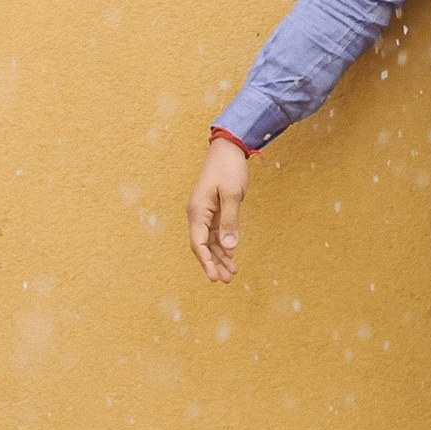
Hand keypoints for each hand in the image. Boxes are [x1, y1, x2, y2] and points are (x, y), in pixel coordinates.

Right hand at [186, 136, 250, 282]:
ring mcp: (205, 213)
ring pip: (210, 241)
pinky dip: (223, 245)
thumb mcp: (233, 194)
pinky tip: (231, 257)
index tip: (215, 278)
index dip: (206, 262)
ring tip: (233, 274)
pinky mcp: (214, 210)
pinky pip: (216, 233)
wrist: (228, 148)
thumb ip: (230, 221)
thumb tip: (229, 247)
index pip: (198, 243)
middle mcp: (197, 214)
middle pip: (202, 246)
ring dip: (220, 257)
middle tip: (228, 281)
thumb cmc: (228, 168)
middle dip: (214, 264)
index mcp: (197, 211)